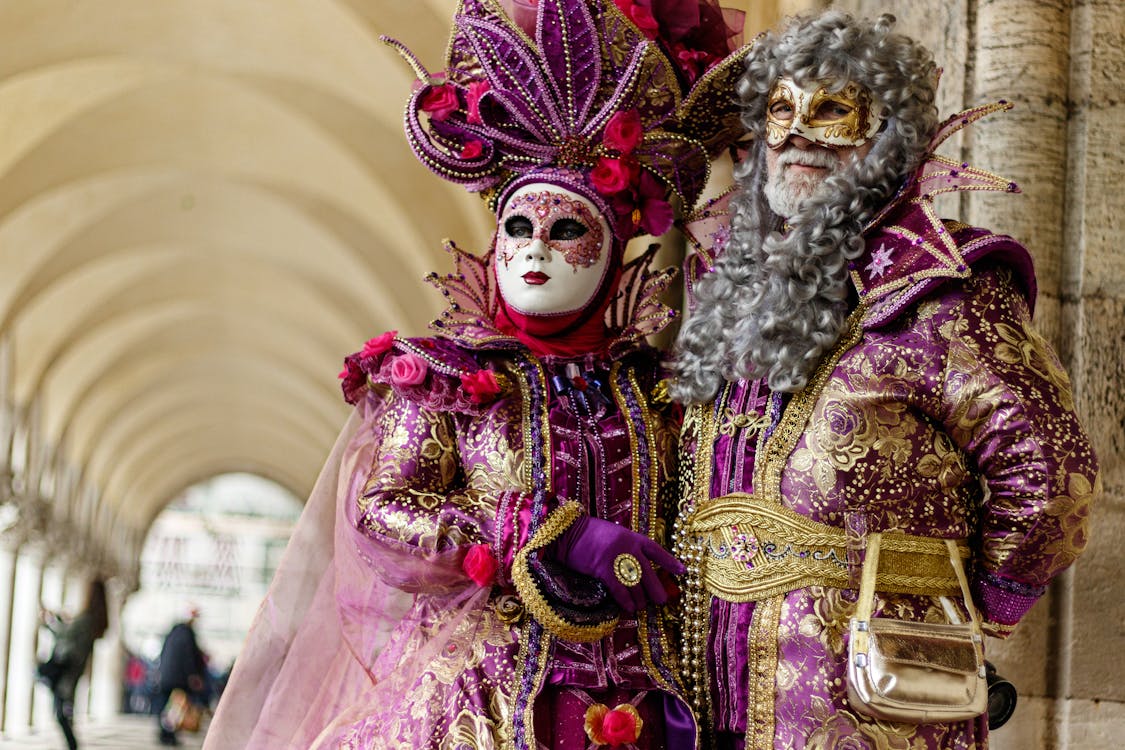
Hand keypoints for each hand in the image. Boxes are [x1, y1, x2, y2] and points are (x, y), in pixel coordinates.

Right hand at [549, 515, 684, 611]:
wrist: (567, 533)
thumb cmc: (588, 535)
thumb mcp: (614, 535)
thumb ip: (628, 548)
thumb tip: (639, 570)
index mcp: (632, 537)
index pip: (656, 551)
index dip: (669, 562)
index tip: (682, 572)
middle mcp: (628, 547)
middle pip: (649, 574)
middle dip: (656, 590)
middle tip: (660, 601)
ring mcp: (617, 558)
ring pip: (636, 586)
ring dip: (640, 599)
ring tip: (640, 606)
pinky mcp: (603, 569)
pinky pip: (620, 590)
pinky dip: (626, 601)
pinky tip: (629, 607)